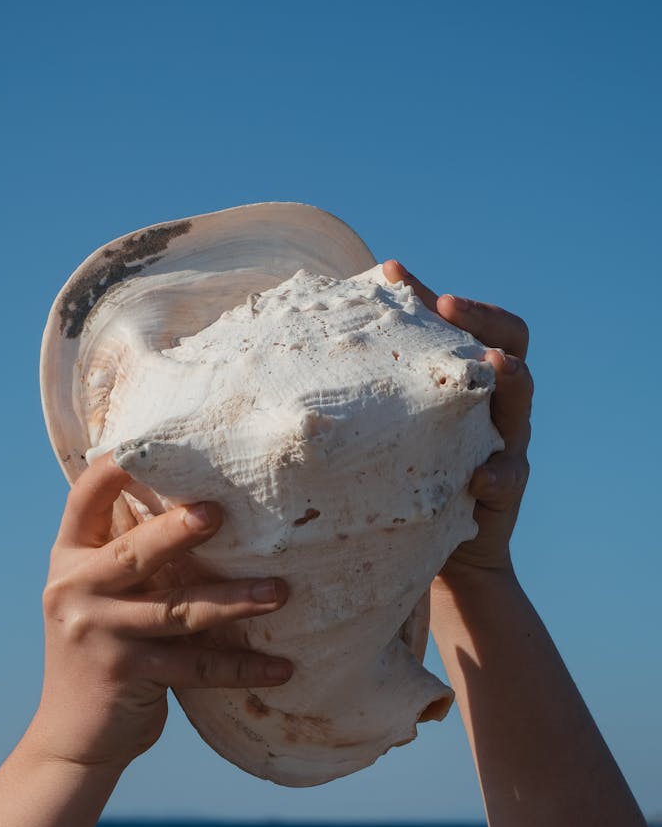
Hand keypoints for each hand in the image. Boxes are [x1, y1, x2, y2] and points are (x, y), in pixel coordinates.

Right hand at [31, 453, 291, 771]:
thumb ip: (129, 554)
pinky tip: (281, 667)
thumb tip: (198, 500)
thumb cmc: (103, 645)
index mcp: (70, 558)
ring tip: (280, 592)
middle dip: (176, 531)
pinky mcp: (126, 675)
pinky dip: (242, 667)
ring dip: (234, 602)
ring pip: (176, 611)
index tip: (147, 443)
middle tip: (218, 512)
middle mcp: (75, 589)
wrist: (72, 736)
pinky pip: (196, 668)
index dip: (113, 469)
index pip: (84, 498)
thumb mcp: (100, 592)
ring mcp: (98, 634)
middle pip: (134, 552)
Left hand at [382, 260, 532, 582]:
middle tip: (449, 305)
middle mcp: (491, 404)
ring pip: (520, 403)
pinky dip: (496, 472)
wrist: (435, 554)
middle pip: (509, 346)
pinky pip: (510, 478)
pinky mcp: (505, 493)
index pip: (465, 323)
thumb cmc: (399, 476)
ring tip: (492, 364)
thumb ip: (370, 387)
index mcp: (462, 381)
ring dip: (508, 378)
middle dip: (483, 320)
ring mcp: (505, 445)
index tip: (393, 273)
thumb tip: (307, 339)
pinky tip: (477, 476)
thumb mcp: (387, 426)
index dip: (431, 295)